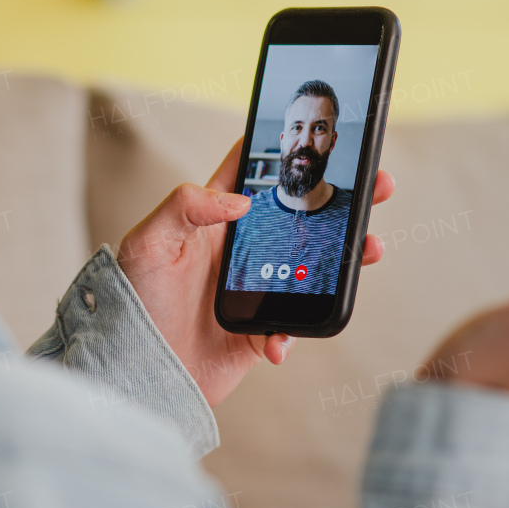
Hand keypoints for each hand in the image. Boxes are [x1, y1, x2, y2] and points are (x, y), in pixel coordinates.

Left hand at [117, 137, 395, 406]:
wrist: (135, 374)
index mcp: (210, 218)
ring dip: (347, 257)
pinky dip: (295, 333)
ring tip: (371, 248)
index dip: (283, 148)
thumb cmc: (131, 304)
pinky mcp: (260, 330)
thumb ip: (184, 208)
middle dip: (341, 196)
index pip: (251, 171)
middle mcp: (238, 248)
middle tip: (377, 183)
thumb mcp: (146, 244)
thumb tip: (239, 201)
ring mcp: (255, 288)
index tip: (320, 133)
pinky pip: (294, 326)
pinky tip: (279, 342)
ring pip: (314, 264)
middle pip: (298, 213)